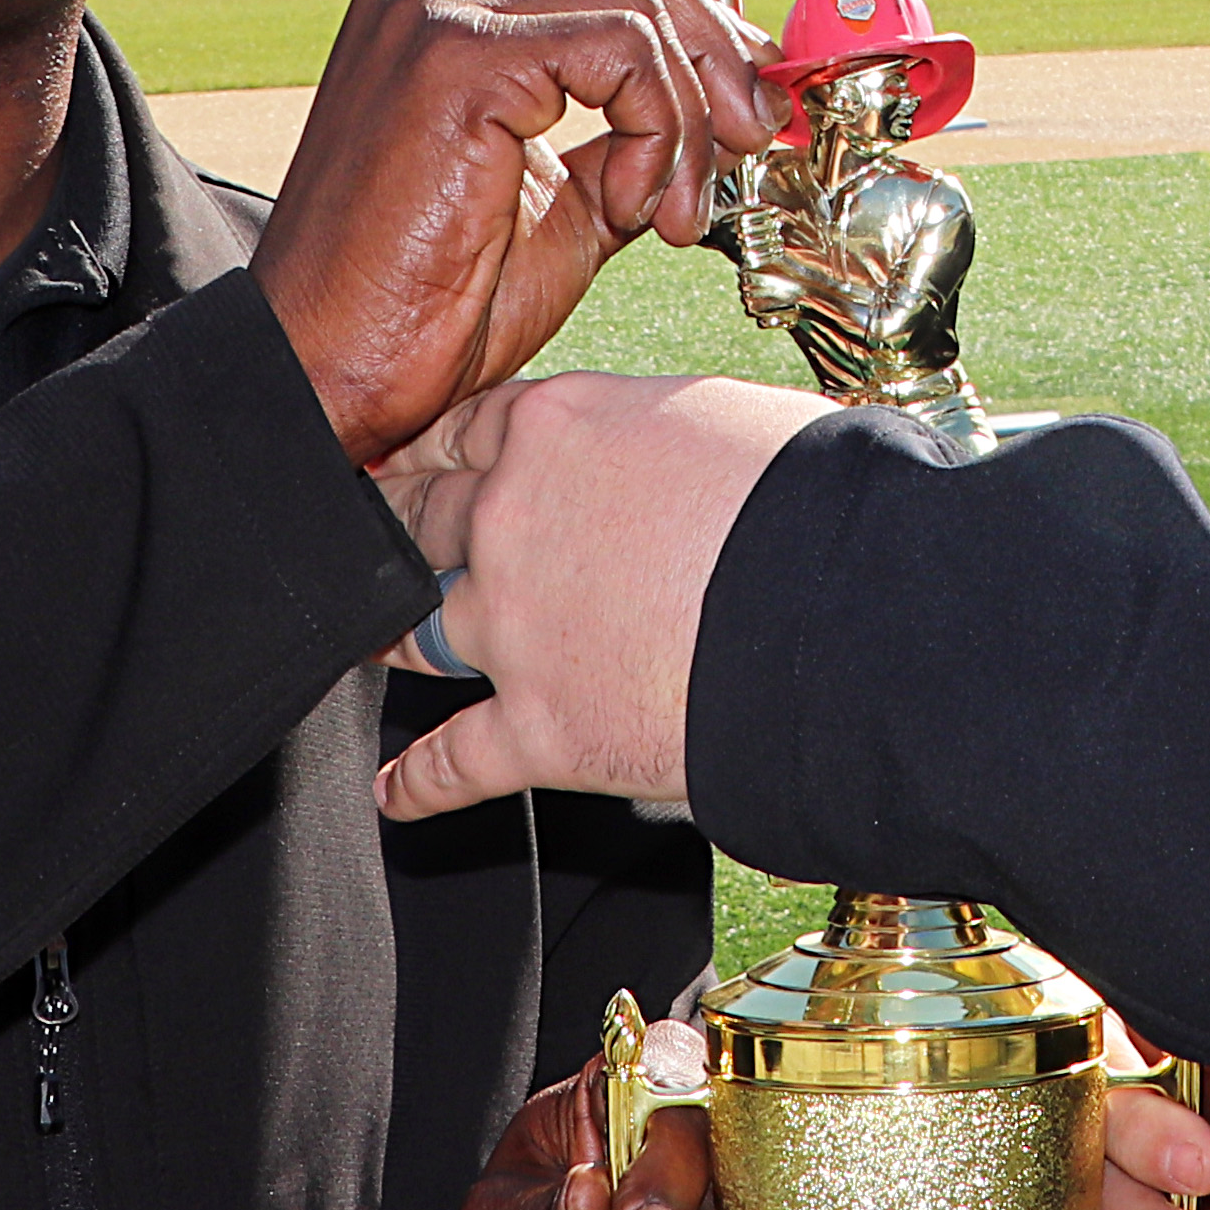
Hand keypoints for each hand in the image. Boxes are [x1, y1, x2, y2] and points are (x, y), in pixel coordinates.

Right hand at [255, 0, 780, 462]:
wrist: (331, 375)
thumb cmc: (425, 310)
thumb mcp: (562, 209)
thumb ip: (631, 145)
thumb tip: (732, 117)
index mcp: (444, 16)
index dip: (691, 22)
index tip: (746, 104)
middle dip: (712, 46)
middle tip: (750, 137)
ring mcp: (434, 16)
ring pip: (631, 4)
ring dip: (685, 116)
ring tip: (669, 213)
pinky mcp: (454, 59)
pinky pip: (615, 47)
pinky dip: (656, 126)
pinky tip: (631, 209)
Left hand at [372, 372, 828, 818]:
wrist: (840, 611)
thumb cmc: (812, 498)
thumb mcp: (725, 416)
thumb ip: (657, 433)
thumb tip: (671, 447)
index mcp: (558, 429)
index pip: (468, 428)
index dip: (434, 447)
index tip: (417, 458)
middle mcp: (513, 521)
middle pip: (420, 517)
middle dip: (393, 524)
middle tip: (373, 532)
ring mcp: (516, 630)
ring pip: (418, 630)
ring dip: (391, 638)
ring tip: (369, 645)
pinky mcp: (542, 730)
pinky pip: (454, 762)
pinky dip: (417, 783)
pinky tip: (392, 793)